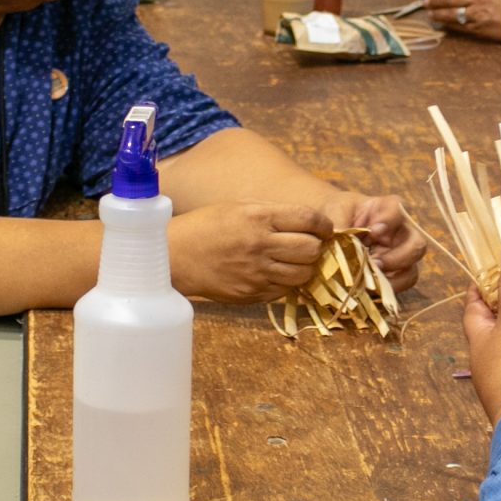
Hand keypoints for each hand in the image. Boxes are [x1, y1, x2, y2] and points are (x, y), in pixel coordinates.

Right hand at [169, 201, 329, 303]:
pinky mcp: (252, 293)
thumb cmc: (208, 225)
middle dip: (317, 246)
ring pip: (303, 274)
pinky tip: (277, 272)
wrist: (176, 256)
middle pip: (311, 249)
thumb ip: (274, 213)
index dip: (324, 224)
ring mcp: (257, 273)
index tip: (325, 228)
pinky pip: (284, 290)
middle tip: (310, 243)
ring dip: (305, 266)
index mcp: (258, 218)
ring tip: (295, 260)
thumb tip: (310, 222)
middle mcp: (260, 245)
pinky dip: (287, 281)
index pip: (308, 220)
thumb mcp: (239, 207)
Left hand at [323, 192, 424, 289]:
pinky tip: (367, 288)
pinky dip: (384, 290)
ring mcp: (399, 255)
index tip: (374, 230)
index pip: (399, 210)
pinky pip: (398, 287)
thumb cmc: (339, 213)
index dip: (390, 221)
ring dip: (393, 279)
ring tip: (370, 280)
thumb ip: (339, 222)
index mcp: (388, 209)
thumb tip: (338, 240)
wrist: (332, 226)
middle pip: (417, 245)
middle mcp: (400, 232)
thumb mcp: (335, 211)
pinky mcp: (392, 274)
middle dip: (400, 257)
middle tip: (376, 262)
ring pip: (411, 271)